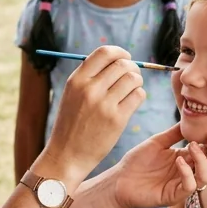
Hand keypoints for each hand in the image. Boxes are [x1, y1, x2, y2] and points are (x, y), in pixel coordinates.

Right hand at [42, 46, 144, 187]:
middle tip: (132, 77)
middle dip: (132, 68)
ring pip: (133, 79)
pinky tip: (131, 102)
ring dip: (137, 82)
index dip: (120, 52)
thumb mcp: (72, 94)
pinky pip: (138, 96)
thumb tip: (118, 59)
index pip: (105, 52)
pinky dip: (139, 95)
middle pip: (122, 64)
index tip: (125, 58)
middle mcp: (90, 89)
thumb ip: (90, 76)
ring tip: (131, 90)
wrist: (67, 155)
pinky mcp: (117, 119)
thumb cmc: (72, 123)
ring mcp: (104, 104)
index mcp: (77, 80)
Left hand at [112, 124, 206, 207]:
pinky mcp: (174, 196)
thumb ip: (174, 133)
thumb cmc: (137, 161)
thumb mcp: (158, 142)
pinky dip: (187, 172)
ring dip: (203, 160)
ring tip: (191, 146)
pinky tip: (178, 160)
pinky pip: (189, 186)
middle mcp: (188, 172)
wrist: (119, 180)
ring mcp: (182, 185)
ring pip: (206, 177)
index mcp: (187, 159)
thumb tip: (190, 117)